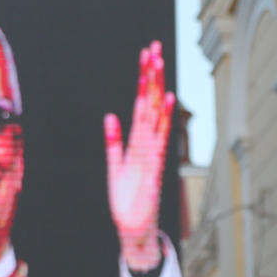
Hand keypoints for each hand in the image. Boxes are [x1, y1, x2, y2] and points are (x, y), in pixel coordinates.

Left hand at [105, 40, 173, 273]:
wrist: (134, 230)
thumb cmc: (127, 202)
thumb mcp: (114, 168)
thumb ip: (113, 143)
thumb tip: (109, 117)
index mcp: (136, 143)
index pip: (140, 105)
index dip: (142, 81)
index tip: (146, 56)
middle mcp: (146, 144)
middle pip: (149, 102)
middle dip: (151, 75)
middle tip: (154, 47)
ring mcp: (151, 153)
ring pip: (153, 114)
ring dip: (155, 87)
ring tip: (158, 62)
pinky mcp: (153, 167)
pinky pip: (158, 136)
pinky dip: (162, 118)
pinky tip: (166, 97)